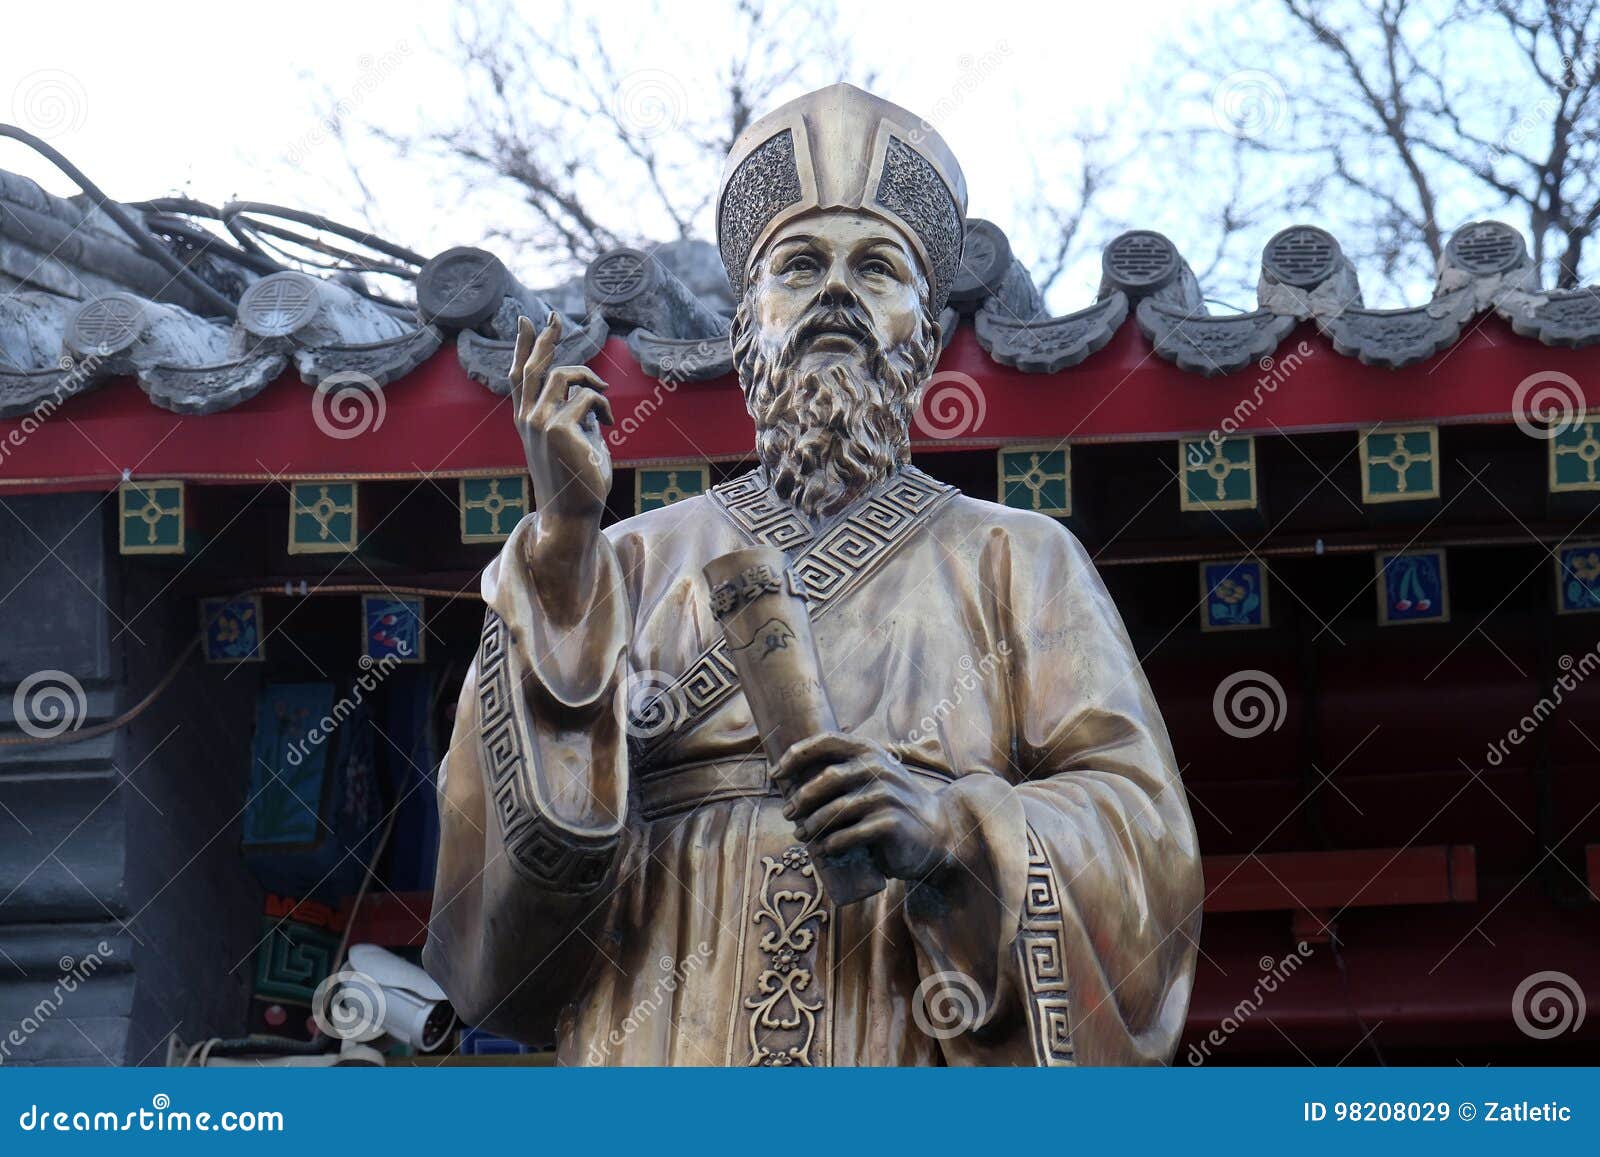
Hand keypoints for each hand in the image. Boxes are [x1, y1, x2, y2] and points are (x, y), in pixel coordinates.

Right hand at [511, 314, 613, 610]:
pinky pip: (586, 398)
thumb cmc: (580, 479)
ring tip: (603, 394)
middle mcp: (528, 419)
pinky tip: (608, 424)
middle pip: (532, 366)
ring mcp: (539, 422)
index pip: (520, 376)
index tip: (525, 321)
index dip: (522, 346)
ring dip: (588, 378)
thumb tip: (587, 392)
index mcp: (528, 420)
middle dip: (545, 338)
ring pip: (561, 375)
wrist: (573, 512)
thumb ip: (576, 414)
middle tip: (555, 317)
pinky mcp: (557, 428)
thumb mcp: (577, 439)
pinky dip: (603, 405)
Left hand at [774, 733, 959, 881]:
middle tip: (788, 814)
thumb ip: (843, 772)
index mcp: (869, 750)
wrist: (937, 831)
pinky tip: (823, 850)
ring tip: (801, 836)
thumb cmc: (892, 805)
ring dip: (811, 826)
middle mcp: (878, 768)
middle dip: (800, 799)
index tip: (776, 774)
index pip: (825, 741)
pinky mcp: (891, 823)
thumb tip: (789, 782)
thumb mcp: (871, 778)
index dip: (795, 755)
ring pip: (835, 810)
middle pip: (826, 779)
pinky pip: (851, 834)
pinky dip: (832, 844)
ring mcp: (886, 795)